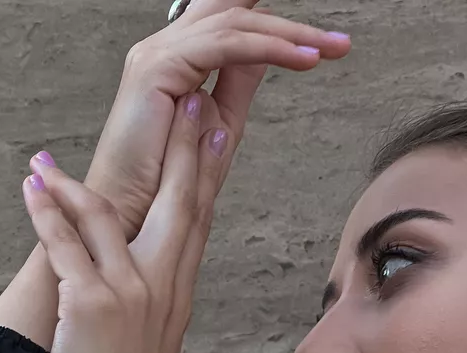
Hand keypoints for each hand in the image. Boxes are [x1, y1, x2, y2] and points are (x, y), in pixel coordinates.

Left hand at [22, 94, 227, 352]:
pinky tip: (30, 189)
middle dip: (184, 145)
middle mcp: (164, 289)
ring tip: (47, 161)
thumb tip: (135, 300)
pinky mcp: (93, 304)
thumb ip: (148, 318)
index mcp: (178, 302)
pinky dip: (43, 211)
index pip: (198, 222)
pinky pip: (64, 242)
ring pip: (110, 211)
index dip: (206, 173)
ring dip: (74, 181)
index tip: (215, 132)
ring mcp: (130, 293)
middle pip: (180, 199)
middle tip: (190, 101)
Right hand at [86, 0, 350, 240]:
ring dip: (290, 34)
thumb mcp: (219, 125)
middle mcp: (164, 47)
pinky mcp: (157, 69)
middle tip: (338, 41)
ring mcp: (157, 54)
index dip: (272, 20)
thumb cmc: (164, 186)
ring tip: (330, 49)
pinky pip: (224, 47)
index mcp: (177, 59)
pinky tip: (304, 59)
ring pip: (234, 23)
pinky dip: (269, 49)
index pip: (229, 17)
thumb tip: (268, 54)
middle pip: (232, 8)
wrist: (128, 218)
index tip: (321, 38)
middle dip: (288, 20)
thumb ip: (239, 83)